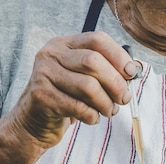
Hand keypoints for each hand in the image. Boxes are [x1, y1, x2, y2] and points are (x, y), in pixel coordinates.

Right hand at [7, 31, 137, 146]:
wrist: (33, 122)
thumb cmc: (64, 99)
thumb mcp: (81, 78)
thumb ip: (103, 71)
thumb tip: (132, 72)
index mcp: (64, 44)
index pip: (97, 40)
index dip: (118, 56)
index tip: (131, 73)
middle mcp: (51, 54)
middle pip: (94, 62)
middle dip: (115, 84)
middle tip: (123, 99)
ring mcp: (44, 74)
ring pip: (88, 87)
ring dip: (106, 103)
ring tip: (108, 111)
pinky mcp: (42, 97)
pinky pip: (78, 107)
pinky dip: (92, 116)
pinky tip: (92, 118)